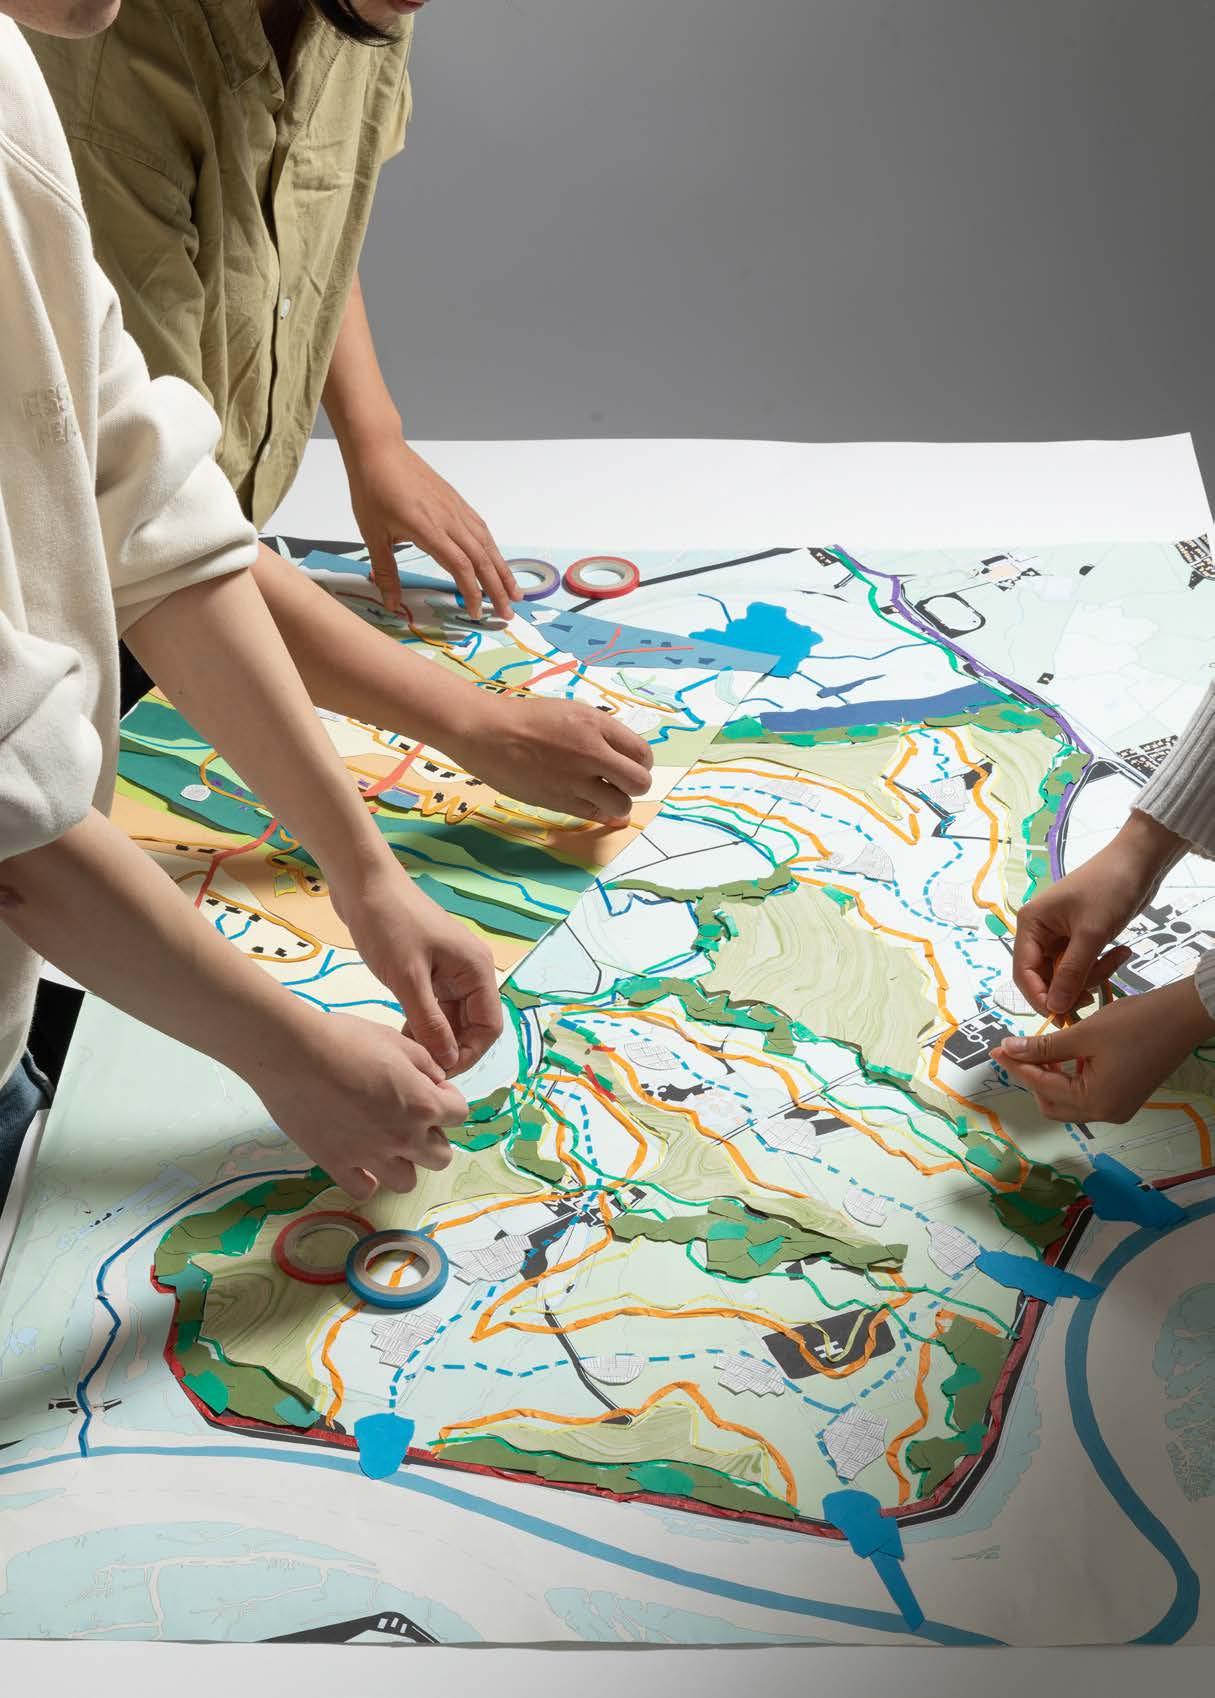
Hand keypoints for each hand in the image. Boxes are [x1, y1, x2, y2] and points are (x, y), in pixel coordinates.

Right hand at [252, 1014, 466, 1198]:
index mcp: (422, 1104)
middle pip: (441, 1156)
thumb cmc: (345, 1038)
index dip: (448, 1099)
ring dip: (404, 1163)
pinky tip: (360, 1159)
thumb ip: (425, 1065)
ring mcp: (370, 1156)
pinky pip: (364, 1189)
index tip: (430, 1089)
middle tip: (410, 1118)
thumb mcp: (396, 1040)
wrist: (293, 1054)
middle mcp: (403, 1137)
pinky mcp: (337, 1165)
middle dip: (432, 1136)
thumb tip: (436, 1081)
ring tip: (387, 1143)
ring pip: (407, 1182)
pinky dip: (367, 1178)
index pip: (460, 1114)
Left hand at [334, 867, 502, 1073]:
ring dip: (435, 1037)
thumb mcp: (408, 979)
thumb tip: (448, 1061)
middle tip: (419, 1069)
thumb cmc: (388, 924)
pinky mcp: (430, 968)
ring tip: (408, 1055)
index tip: (438, 1072)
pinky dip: (423, 1022)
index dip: (468, 1054)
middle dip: (450, 1048)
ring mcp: (450, 968)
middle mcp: (470, 970)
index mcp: (476, 969)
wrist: (362, 883)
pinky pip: (436, 1005)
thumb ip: (430, 1022)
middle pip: (472, 1024)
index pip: (488, 1026)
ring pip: (452, 1017)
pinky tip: (402, 1035)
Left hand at [347, 438, 518, 620]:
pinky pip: (481, 529)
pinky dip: (493, 549)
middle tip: (507, 614)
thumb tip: (392, 605)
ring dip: (503, 570)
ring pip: (487, 544)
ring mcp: (456, 509)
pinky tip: (496, 561)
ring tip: (515, 592)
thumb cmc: (372, 490)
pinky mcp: (456, 502)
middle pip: (482, 559)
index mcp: (428, 529)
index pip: (460, 566)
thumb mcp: (373, 535)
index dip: (472, 592)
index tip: (475, 613)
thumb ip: (386, 571)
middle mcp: (449, 519)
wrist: (379, 450)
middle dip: (497, 588)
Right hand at [450, 695, 653, 824]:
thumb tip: (627, 760)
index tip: (631, 765)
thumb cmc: (528, 719)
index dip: (642, 763)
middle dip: (636, 786)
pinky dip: (597, 811)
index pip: (642, 753)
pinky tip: (587, 801)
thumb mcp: (571, 712)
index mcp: (596, 724)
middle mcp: (591, 752)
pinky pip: (594, 814)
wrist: (487, 733)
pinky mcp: (559, 800)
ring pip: (621, 804)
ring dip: (617, 803)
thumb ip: (601, 733)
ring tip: (602, 794)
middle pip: (639, 782)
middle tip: (622, 783)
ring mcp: (575, 779)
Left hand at [991, 978, 1214, 1124]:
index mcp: (1096, 1102)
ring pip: (1068, 1100)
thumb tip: (1009, 1050)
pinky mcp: (1125, 1096)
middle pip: (1052, 1104)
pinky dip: (1070, 1077)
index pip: (1041, 1087)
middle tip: (1017, 1050)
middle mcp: (1107, 1113)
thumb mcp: (1083, 1034)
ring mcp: (1118, 1107)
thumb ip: (1043, 1047)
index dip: (1017, 1066)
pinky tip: (1065, 1052)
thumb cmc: (1137, 1023)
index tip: (997, 1048)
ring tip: (1040, 1048)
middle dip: (1032, 1077)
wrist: (1184, 1016)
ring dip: (1050, 1077)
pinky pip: (1086, 1093)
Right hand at [1012, 811, 1185, 1015]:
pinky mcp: (1079, 939)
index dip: (1038, 997)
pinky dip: (1100, 966)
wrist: (1139, 862)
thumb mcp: (1091, 934)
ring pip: (1066, 975)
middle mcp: (1039, 932)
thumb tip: (1055, 1007)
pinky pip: (1082, 966)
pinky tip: (1121, 953)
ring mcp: (1059, 936)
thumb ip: (1072, 973)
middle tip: (1095, 993)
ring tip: (1118, 958)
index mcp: (1031, 924)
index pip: (1023, 972)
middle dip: (1069, 987)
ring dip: (1091, 975)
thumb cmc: (1109, 889)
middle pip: (1043, 977)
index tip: (1061, 1015)